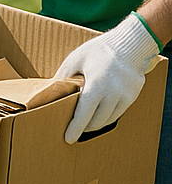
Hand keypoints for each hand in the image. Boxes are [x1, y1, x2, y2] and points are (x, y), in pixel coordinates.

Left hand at [57, 12, 160, 143]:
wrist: (129, 44)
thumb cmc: (98, 51)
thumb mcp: (75, 60)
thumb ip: (63, 77)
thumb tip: (51, 92)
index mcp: (96, 84)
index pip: (84, 113)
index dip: (75, 128)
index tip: (68, 138)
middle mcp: (112, 93)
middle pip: (96, 120)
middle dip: (84, 127)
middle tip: (73, 129)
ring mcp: (125, 96)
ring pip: (108, 119)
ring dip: (95, 123)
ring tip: (85, 122)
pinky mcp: (132, 96)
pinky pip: (118, 113)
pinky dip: (107, 116)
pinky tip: (98, 113)